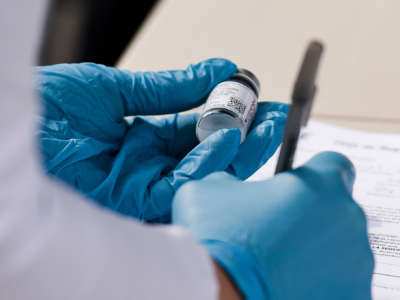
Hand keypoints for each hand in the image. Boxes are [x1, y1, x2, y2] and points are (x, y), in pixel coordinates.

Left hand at [36, 59, 287, 221]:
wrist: (12, 132)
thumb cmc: (50, 107)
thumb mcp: (116, 88)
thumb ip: (167, 88)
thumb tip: (214, 71)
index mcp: (141, 134)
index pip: (195, 125)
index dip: (225, 112)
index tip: (251, 97)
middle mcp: (146, 162)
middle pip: (204, 152)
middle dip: (242, 135)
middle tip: (274, 117)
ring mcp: (142, 183)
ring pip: (199, 173)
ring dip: (234, 151)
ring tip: (264, 128)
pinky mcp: (133, 201)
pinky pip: (179, 185)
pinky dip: (205, 164)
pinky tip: (227, 142)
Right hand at [173, 152, 373, 298]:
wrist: (218, 292)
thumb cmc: (218, 238)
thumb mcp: (212, 188)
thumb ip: (237, 180)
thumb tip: (237, 189)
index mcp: (319, 185)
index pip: (333, 164)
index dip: (314, 173)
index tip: (296, 187)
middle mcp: (348, 221)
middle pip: (336, 209)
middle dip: (310, 216)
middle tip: (276, 230)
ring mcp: (355, 264)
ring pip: (339, 248)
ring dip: (313, 250)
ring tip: (277, 262)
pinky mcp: (352, 296)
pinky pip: (337, 282)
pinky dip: (317, 282)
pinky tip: (284, 283)